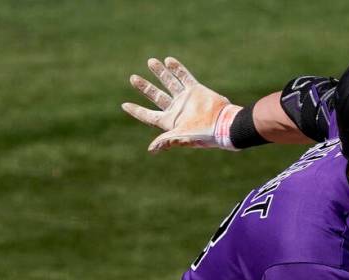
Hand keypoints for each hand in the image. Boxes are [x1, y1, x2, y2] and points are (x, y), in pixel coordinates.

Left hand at [121, 57, 240, 151]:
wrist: (224, 125)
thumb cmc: (203, 135)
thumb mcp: (182, 138)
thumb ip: (166, 141)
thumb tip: (151, 150)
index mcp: (170, 122)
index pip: (149, 116)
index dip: (137, 111)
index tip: (125, 105)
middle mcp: (176, 109)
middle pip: (156, 96)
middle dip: (145, 87)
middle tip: (133, 78)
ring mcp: (186, 99)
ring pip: (170, 83)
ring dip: (160, 73)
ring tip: (151, 61)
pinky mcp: (196, 90)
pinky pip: (185, 77)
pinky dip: (177, 69)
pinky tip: (168, 60)